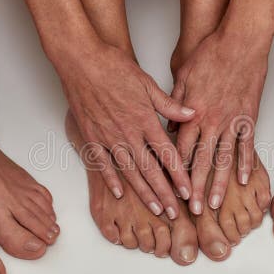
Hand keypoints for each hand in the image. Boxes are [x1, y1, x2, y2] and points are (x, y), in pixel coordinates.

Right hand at [56, 43, 194, 219]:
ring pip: (129, 172)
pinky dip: (111, 179)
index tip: (188, 192)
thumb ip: (170, 104)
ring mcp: (107, 136)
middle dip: (165, 194)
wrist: (82, 60)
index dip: (179, 176)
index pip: (167, 155)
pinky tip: (120, 193)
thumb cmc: (114, 67)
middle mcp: (127, 133)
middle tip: (175, 212)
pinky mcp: (91, 136)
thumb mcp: (148, 83)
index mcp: (145, 120)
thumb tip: (192, 114)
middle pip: (150, 170)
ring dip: (143, 193)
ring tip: (155, 209)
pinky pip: (102, 163)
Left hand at [170, 30, 268, 213]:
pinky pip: (247, 145)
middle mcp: (212, 122)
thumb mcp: (182, 74)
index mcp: (192, 113)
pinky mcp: (250, 117)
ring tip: (213, 204)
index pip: (179, 150)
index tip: (169, 190)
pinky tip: (243, 180)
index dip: (173, 173)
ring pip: (223, 159)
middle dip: (194, 189)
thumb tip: (166, 124)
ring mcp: (232, 121)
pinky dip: (245, 164)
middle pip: (200, 162)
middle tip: (191, 210)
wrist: (241, 41)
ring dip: (218, 184)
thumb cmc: (211, 53)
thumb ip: (173, 102)